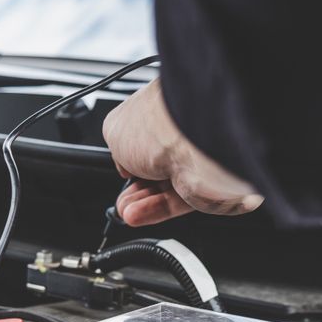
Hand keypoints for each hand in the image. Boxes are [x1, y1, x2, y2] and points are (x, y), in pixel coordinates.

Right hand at [102, 78, 263, 225]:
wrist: (195, 142)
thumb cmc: (159, 123)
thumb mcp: (113, 128)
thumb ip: (116, 147)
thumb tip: (124, 165)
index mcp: (167, 107)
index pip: (146, 133)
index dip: (130, 154)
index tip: (121, 169)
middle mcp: (186, 131)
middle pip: (156, 164)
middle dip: (135, 185)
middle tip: (122, 197)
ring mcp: (198, 159)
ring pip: (166, 186)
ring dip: (141, 200)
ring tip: (126, 209)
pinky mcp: (208, 185)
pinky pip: (178, 201)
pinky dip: (155, 210)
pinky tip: (136, 214)